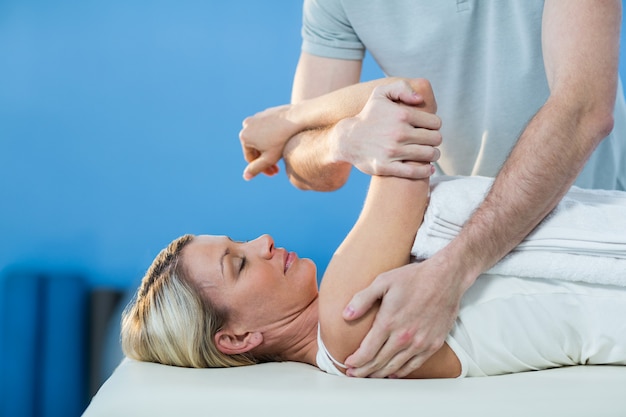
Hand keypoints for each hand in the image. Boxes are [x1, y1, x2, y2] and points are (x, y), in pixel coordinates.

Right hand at [239, 104, 298, 179]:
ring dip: (269, 148)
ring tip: (281, 154)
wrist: (296, 118)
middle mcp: (247, 125)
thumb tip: (245, 176)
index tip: (274, 173)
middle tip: (278, 168)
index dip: (262, 169)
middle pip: (255, 148)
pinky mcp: (266, 112)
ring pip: (261, 138)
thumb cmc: (282, 140)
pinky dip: (272, 137)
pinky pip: (267, 129)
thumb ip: (256, 169)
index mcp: (244, 136)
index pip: (251, 158)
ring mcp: (256, 117)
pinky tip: (283, 142)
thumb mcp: (269, 159)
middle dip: (265, 158)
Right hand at [336, 81, 441, 178]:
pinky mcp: (386, 167)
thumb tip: (419, 99)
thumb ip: (402, 88)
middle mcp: (399, 133)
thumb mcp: (380, 94)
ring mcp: (393, 152)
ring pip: (428, 154)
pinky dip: (425, 171)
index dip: (435, 126)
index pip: (435, 123)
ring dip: (433, 154)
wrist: (348, 139)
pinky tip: (428, 168)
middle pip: (435, 139)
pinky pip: (414, 172)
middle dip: (435, 140)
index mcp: (401, 115)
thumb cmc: (368, 116)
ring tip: (430, 153)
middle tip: (430, 141)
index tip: (429, 129)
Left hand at [342, 258, 464, 377]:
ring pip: (395, 367)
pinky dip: (401, 372)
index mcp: (389, 322)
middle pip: (379, 362)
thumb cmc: (413, 278)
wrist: (445, 278)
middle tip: (354, 374)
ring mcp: (420, 342)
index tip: (348, 364)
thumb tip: (346, 315)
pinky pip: (414, 365)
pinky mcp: (433, 344)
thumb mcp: (383, 282)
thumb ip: (362, 299)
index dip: (356, 361)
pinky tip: (393, 373)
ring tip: (370, 376)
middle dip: (364, 371)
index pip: (367, 351)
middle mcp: (404, 336)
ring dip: (380, 374)